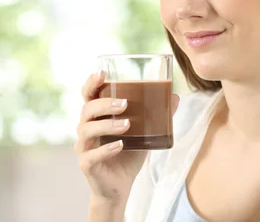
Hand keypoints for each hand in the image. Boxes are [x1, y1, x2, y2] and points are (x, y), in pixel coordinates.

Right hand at [74, 70, 179, 205]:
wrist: (120, 186)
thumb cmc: (129, 154)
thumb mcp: (145, 133)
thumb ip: (157, 115)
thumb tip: (175, 96)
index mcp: (97, 116)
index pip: (88, 95)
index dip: (91, 83)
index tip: (101, 73)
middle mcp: (86, 128)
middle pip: (87, 109)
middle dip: (105, 104)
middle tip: (125, 104)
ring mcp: (84, 147)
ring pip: (86, 130)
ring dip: (107, 125)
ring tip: (127, 124)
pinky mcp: (86, 165)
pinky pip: (91, 155)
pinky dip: (106, 149)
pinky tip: (120, 145)